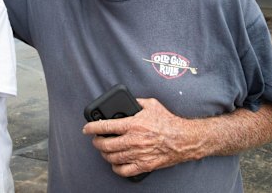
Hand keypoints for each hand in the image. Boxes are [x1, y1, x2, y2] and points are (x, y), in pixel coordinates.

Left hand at [82, 98, 198, 176]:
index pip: (105, 126)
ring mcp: (138, 154)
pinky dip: (116, 168)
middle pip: (105, 145)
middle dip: (96, 142)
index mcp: (133, 124)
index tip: (86, 128)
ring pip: (112, 158)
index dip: (92, 127)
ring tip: (105, 150)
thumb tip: (127, 100)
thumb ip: (136, 101)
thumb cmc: (168, 122)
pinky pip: (124, 171)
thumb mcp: (151, 104)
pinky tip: (115, 163)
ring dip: (105, 154)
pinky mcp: (144, 165)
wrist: (184, 139)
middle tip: (96, 140)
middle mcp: (133, 140)